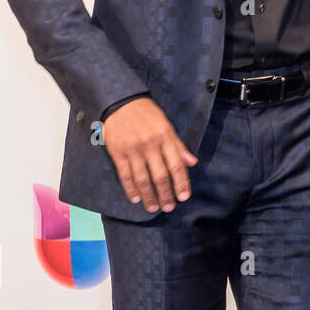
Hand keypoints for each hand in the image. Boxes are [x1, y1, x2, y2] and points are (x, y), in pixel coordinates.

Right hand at [101, 96, 198, 212]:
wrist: (120, 102)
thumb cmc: (147, 114)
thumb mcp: (167, 125)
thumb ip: (179, 146)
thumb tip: (192, 163)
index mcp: (166, 137)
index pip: (177, 165)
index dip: (181, 183)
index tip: (184, 197)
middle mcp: (150, 145)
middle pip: (160, 176)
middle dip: (166, 194)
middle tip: (169, 207)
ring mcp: (133, 150)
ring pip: (143, 179)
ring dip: (149, 196)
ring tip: (153, 208)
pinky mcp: (117, 153)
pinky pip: (125, 175)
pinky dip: (130, 188)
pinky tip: (135, 198)